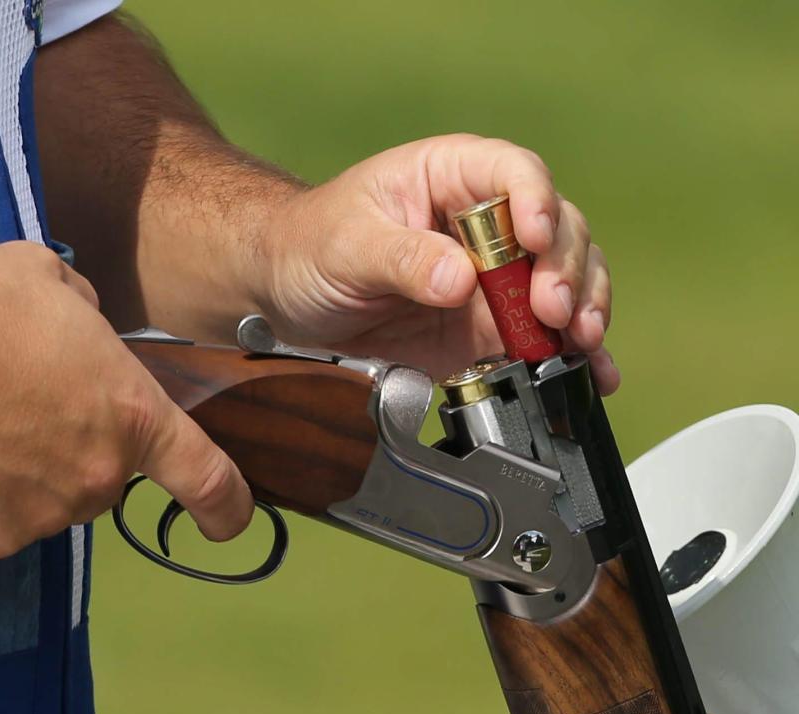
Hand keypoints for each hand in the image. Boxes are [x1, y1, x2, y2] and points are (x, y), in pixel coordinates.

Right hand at [0, 242, 252, 560]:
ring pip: (36, 499)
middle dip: (65, 445)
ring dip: (12, 469)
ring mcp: (37, 518)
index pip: (202, 475)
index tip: (229, 523)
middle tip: (9, 399)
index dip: (224, 503)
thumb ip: (81, 311)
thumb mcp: (42, 279)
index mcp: (129, 416)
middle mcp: (95, 478)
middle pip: (95, 474)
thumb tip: (79, 323)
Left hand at [258, 134, 617, 393]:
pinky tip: (594, 375)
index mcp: (451, 177)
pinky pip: (543, 339)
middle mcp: (487, 223)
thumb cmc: (309, 246)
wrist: (286, 298)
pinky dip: (574, 358)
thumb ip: (401, 258)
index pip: (514, 173)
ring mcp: (494, 277)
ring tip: (580, 343)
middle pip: (557, 230)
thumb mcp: (345, 246)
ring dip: (583, 312)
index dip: (536, 202)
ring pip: (566, 282)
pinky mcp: (489, 328)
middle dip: (565, 270)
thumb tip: (459, 279)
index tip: (535, 238)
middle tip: (553, 310)